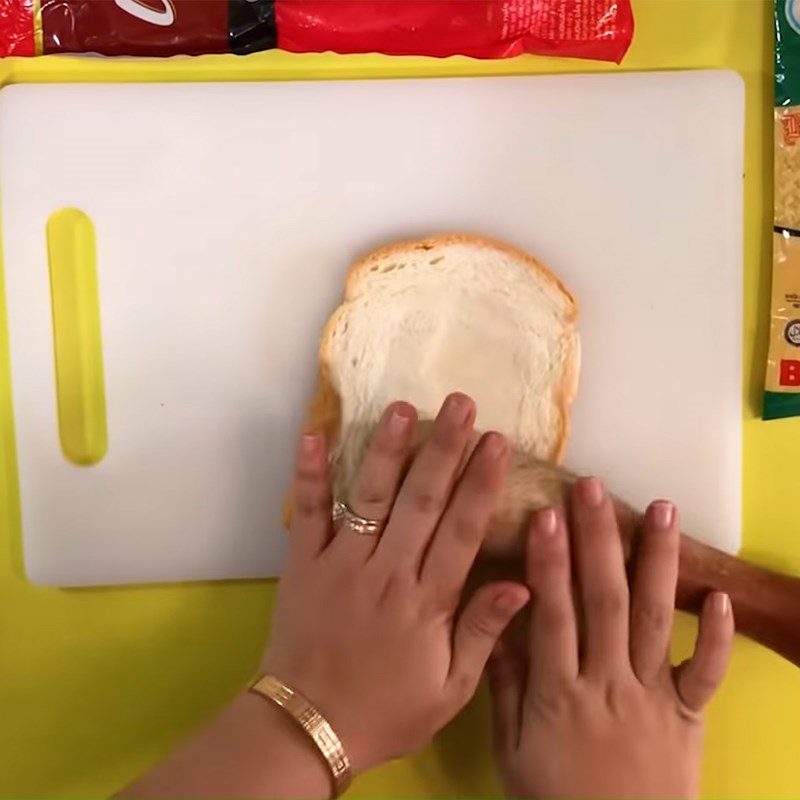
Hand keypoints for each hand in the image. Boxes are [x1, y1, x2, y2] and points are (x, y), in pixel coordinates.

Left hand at [262, 393, 528, 773]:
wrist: (309, 728)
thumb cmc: (387, 709)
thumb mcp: (450, 689)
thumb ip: (483, 633)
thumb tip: (522, 582)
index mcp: (426, 601)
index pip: (461, 531)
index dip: (480, 483)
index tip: (497, 441)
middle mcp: (386, 571)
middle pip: (420, 501)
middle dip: (443, 448)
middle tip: (460, 403)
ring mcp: (340, 563)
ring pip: (368, 496)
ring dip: (387, 450)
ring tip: (402, 407)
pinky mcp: (303, 564)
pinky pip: (306, 513)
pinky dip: (309, 475)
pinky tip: (314, 435)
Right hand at [488, 478, 733, 799]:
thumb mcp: (512, 752)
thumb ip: (505, 688)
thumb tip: (495, 625)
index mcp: (560, 692)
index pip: (554, 614)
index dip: (549, 563)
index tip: (546, 515)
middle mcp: (608, 684)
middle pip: (605, 602)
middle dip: (599, 541)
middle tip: (595, 490)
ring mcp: (652, 697)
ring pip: (656, 621)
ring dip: (659, 563)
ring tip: (663, 511)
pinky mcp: (688, 716)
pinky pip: (707, 675)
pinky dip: (718, 638)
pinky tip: (719, 595)